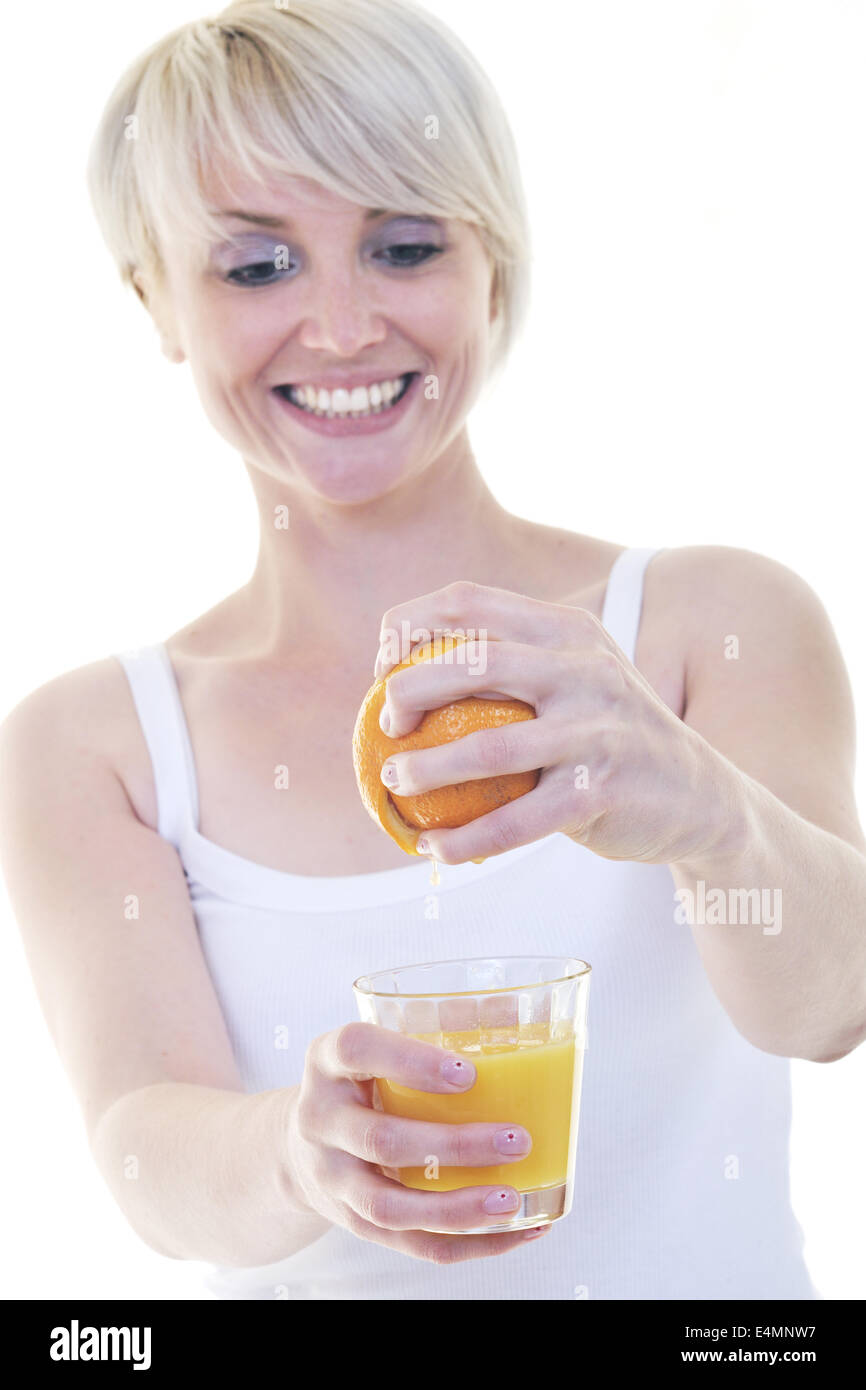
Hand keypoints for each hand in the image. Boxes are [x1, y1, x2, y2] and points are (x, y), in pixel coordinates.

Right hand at [286, 1021, 550, 1263]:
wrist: (299, 1145)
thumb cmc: (362, 1081)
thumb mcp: (378, 1045)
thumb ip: (437, 1024)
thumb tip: (512, 1006)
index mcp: (327, 1062)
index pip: (356, 1049)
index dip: (410, 1061)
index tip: (468, 1073)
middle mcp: (320, 1120)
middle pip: (381, 1140)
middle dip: (454, 1146)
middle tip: (517, 1140)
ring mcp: (332, 1178)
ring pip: (390, 1207)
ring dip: (457, 1209)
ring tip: (512, 1200)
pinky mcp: (353, 1223)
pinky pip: (410, 1244)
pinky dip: (467, 1244)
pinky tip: (515, 1230)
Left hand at [373, 579, 728, 865]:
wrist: (703, 797)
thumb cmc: (610, 736)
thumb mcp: (576, 677)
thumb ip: (514, 661)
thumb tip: (401, 675)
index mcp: (568, 629)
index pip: (468, 602)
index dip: (408, 627)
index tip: (381, 667)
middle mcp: (584, 669)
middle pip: (473, 660)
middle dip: (407, 689)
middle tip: (384, 725)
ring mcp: (596, 730)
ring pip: (487, 746)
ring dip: (425, 770)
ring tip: (392, 782)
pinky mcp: (600, 791)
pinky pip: (516, 821)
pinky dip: (466, 838)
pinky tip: (435, 848)